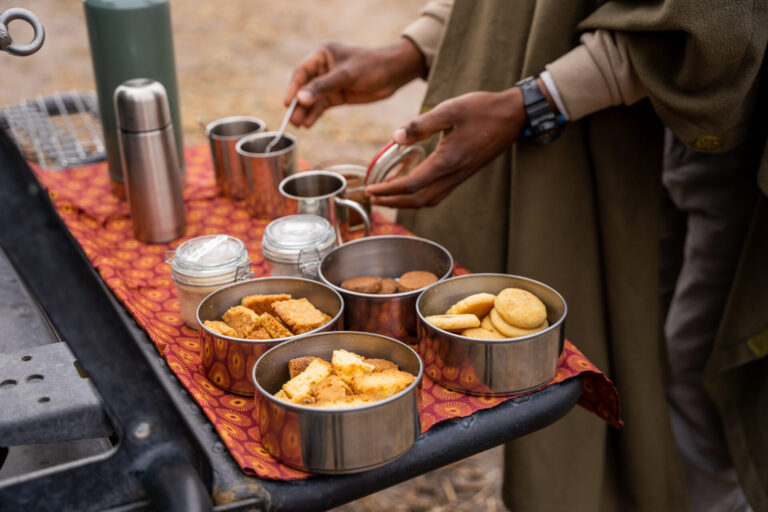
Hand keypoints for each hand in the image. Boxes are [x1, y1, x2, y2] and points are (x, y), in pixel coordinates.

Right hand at [284, 38, 425, 127]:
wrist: (393, 74)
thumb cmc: (371, 66)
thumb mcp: (346, 75)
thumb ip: (323, 87)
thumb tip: (300, 99)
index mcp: (322, 55)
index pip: (302, 72)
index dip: (294, 88)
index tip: (288, 103)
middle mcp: (323, 68)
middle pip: (305, 87)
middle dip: (299, 104)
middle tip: (292, 120)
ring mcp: (330, 83)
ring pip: (313, 99)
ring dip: (306, 111)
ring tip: (299, 125)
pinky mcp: (337, 95)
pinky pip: (322, 105)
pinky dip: (315, 114)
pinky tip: (309, 124)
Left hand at [365, 88, 526, 207]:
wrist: (513, 116)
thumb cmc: (482, 110)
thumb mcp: (449, 110)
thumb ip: (421, 125)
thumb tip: (395, 137)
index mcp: (447, 161)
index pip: (412, 184)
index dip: (388, 190)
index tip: (371, 190)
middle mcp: (453, 175)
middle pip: (418, 200)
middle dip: (393, 202)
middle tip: (372, 198)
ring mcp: (460, 177)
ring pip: (429, 200)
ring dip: (405, 202)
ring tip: (386, 196)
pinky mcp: (463, 174)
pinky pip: (438, 193)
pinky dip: (419, 195)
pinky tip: (410, 187)